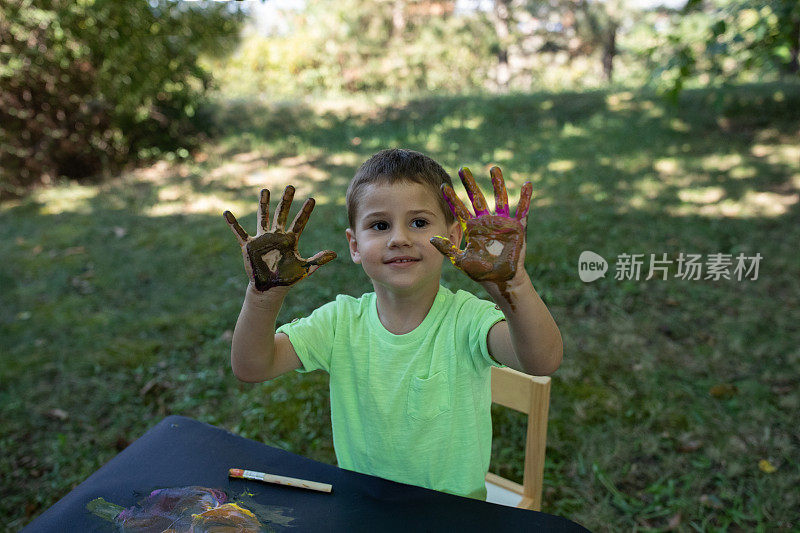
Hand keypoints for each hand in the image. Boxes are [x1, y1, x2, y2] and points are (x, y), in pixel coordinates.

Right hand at [223, 186, 336, 291]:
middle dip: (286, 201)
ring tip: (265, 190)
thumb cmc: (287, 279)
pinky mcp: (249, 246)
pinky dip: (233, 223)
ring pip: (263, 217)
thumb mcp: (305, 269)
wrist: (270, 288)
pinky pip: (239, 232)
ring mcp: (262, 239)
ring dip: (263, 204)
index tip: (312, 199)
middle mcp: (276, 235)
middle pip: (282, 214)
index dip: (306, 211)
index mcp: (290, 240)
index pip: (300, 222)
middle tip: (291, 186)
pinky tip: (226, 213)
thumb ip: (318, 260)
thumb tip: (335, 253)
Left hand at [430, 166, 531, 283]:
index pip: (460, 209)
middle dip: (470, 184)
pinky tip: (527, 184)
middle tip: (463, 169)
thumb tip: (431, 238)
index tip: (443, 186)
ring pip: (499, 198)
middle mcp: (486, 222)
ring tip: (493, 168)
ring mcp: (502, 223)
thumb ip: (447, 249)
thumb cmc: (481, 273)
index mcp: (472, 228)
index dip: (452, 198)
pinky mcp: (517, 228)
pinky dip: (525, 198)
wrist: (501, 281)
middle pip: (477, 198)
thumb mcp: (460, 261)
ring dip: (497, 183)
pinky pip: (522, 210)